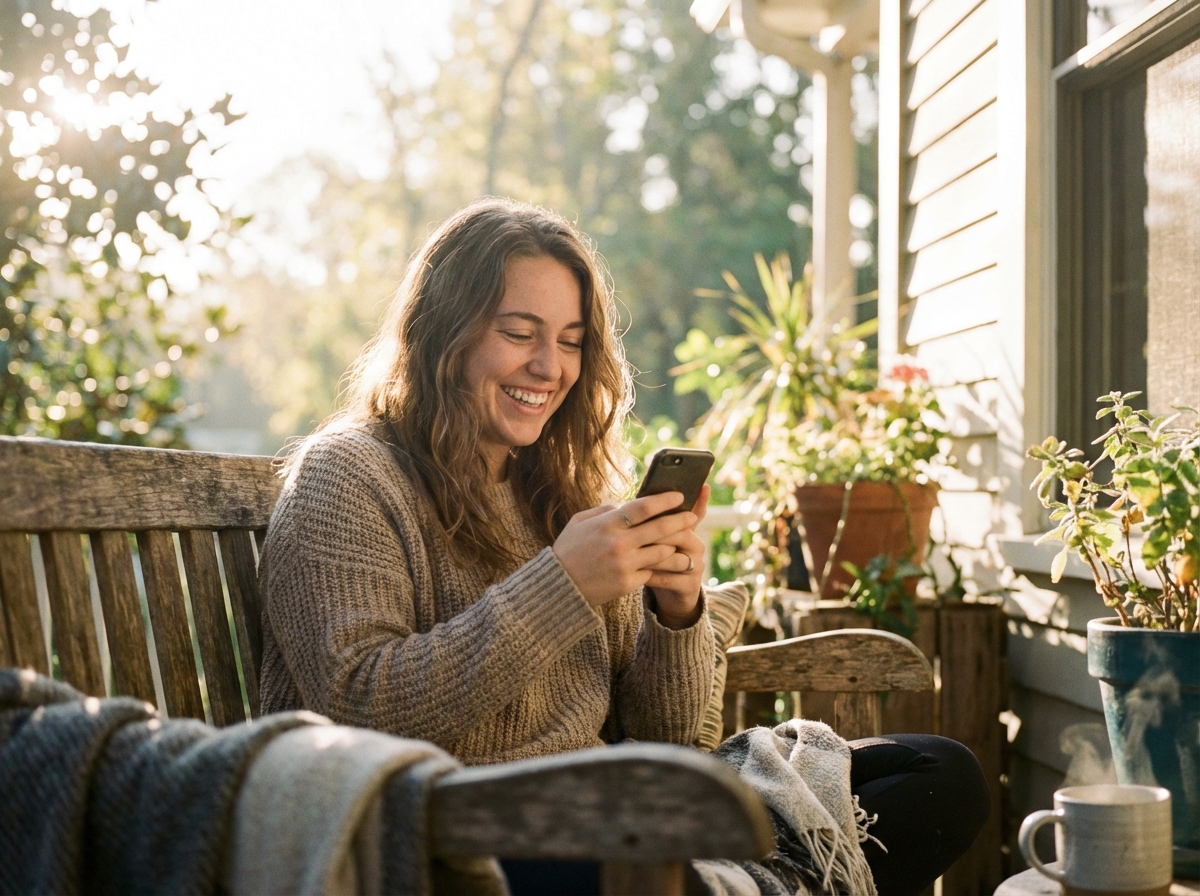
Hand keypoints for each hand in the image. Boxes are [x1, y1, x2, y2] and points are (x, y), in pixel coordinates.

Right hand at [553, 491, 698, 609]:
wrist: (559, 587)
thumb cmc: (568, 550)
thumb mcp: (579, 522)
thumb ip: (604, 511)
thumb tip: (624, 506)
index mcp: (607, 524)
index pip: (643, 507)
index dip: (664, 500)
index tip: (679, 496)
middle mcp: (619, 543)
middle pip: (660, 528)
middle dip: (680, 521)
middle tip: (692, 517)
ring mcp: (625, 564)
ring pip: (662, 552)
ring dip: (676, 545)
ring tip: (686, 540)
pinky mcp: (628, 583)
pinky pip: (652, 571)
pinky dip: (661, 565)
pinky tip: (670, 561)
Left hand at [644, 484, 708, 628]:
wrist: (669, 592)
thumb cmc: (655, 558)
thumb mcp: (655, 537)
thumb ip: (650, 518)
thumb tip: (634, 496)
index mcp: (688, 529)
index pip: (689, 511)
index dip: (688, 502)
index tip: (685, 492)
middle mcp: (696, 545)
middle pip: (679, 533)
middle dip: (656, 532)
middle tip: (633, 531)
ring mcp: (695, 566)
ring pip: (673, 557)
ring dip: (652, 556)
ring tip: (632, 554)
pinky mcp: (690, 586)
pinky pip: (669, 579)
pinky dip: (651, 576)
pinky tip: (634, 574)